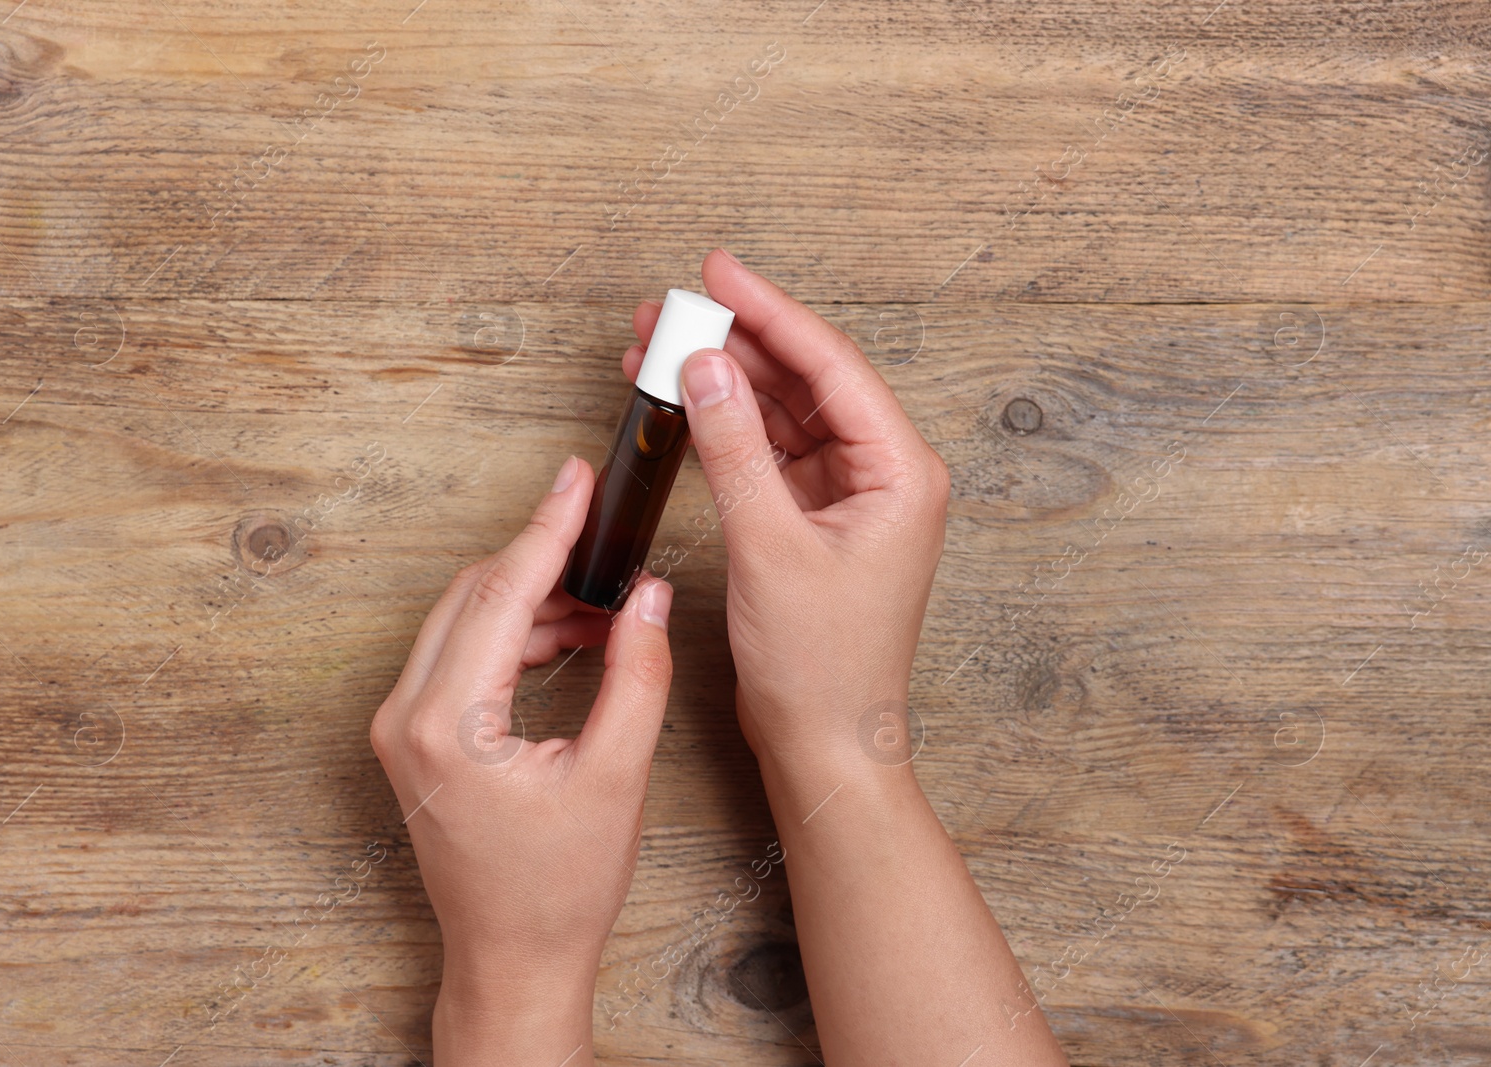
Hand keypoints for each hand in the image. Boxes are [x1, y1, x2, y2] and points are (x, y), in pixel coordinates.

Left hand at [369, 455, 674, 1064]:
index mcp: (446, 723)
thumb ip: (635, 674)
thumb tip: (648, 598)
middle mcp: (406, 716)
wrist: (512, 960)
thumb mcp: (615, 776)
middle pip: (474, 595)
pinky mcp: (414, 738)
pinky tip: (567, 637)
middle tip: (599, 526)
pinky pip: (459, 654)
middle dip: (540, 557)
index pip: (501, 594)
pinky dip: (512, 634)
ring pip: (464, 620)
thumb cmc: (557, 889)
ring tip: (602, 601)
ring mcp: (402, 727)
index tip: (578, 480)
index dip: (548, 529)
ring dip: (529, 599)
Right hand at [624, 249, 949, 792]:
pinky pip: (769, 454)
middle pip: (806, 381)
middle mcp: (883, 474)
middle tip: (668, 312)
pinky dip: (726, 430)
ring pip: (783, 414)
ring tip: (656, 351)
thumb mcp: (770, 547)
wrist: (824, 741)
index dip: (770, 312)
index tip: (718, 273)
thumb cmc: (821, 665)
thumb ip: (734, 450)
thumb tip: (705, 367)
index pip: (831, 366)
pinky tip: (682, 406)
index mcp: (901, 471)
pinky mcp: (816, 519)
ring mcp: (849, 496)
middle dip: (736, 343)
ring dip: (724, 383)